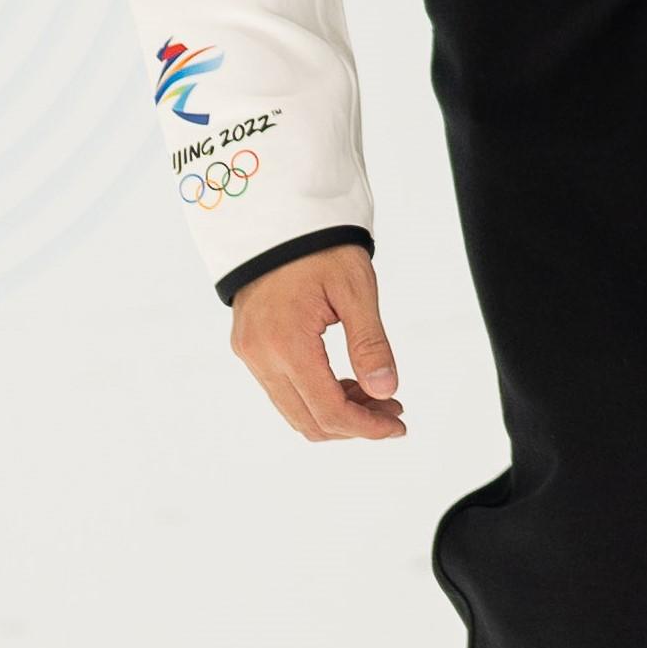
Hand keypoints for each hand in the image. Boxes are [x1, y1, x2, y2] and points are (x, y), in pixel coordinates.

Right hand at [225, 241, 408, 441]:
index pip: (328, 411)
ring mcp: (249, 353)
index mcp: (286, 343)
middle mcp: (260, 355)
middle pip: (308, 421)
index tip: (397, 426)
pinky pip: (281, 390)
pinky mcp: (248, 347)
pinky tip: (346, 381)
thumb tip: (387, 391)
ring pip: (293, 410)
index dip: (367, 427)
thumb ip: (370, 344)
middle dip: (355, 424)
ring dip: (335, 413)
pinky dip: (315, 396)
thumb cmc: (321, 248)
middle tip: (392, 409)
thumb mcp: (356, 290)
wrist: (278, 220)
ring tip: (374, 395)